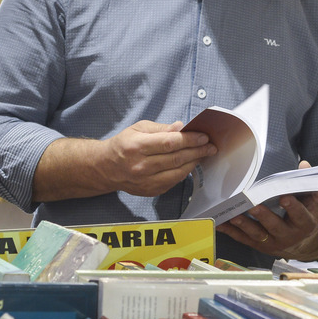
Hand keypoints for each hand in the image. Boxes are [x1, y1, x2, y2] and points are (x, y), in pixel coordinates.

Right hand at [97, 120, 214, 196]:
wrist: (106, 167)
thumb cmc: (123, 145)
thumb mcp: (138, 128)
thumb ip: (161, 128)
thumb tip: (181, 127)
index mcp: (136, 146)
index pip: (169, 143)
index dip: (189, 140)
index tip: (203, 136)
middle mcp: (141, 166)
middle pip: (176, 158)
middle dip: (197, 151)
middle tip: (210, 146)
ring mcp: (145, 181)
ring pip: (177, 172)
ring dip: (194, 162)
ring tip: (204, 154)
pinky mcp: (150, 190)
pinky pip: (173, 181)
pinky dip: (184, 172)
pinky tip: (190, 164)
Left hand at [218, 161, 317, 259]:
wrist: (305, 242)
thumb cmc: (309, 214)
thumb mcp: (316, 201)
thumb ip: (312, 184)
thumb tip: (304, 164)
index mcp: (305, 223)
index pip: (299, 215)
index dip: (293, 207)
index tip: (284, 197)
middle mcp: (289, 236)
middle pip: (275, 226)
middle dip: (263, 216)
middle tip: (253, 205)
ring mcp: (273, 242)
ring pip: (257, 234)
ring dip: (244, 225)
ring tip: (233, 215)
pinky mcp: (259, 246)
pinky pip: (243, 239)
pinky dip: (231, 232)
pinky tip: (220, 223)